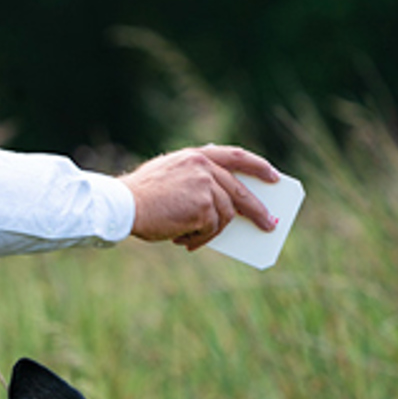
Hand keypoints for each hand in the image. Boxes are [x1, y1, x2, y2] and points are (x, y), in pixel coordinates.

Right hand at [119, 144, 279, 249]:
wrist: (123, 206)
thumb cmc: (139, 198)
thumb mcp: (168, 179)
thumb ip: (194, 183)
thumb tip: (221, 211)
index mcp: (195, 156)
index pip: (236, 156)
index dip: (258, 166)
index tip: (274, 177)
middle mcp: (204, 168)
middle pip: (240, 191)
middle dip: (256, 211)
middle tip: (269, 225)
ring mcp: (205, 187)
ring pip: (225, 216)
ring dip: (212, 232)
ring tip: (195, 240)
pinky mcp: (202, 208)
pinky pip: (211, 230)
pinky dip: (200, 239)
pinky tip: (184, 242)